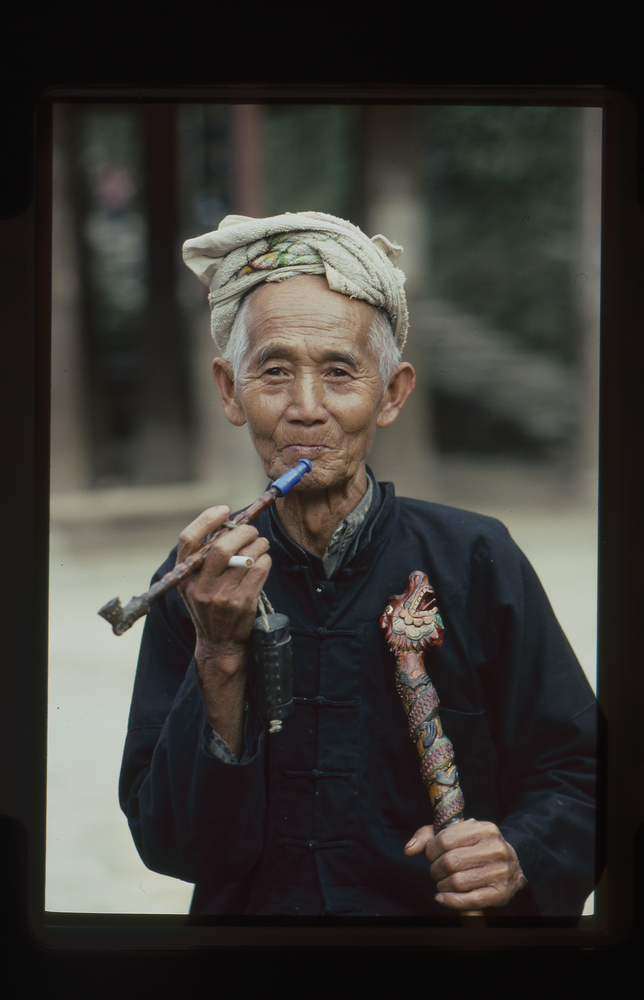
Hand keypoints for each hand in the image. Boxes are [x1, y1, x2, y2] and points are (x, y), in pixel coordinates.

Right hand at [176, 505, 271, 660]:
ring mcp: (221, 596)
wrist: (218, 642)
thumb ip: (203, 556)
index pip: (188, 540)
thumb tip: (226, 523)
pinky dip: (265, 559)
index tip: (225, 509)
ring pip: (244, 556)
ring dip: (258, 544)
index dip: (207, 519)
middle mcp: (200, 586)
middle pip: (221, 546)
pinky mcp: (242, 603)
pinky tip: (263, 560)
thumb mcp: (194, 583)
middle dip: (242, 531)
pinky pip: (259, 569)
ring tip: (260, 544)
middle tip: (251, 530)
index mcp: (184, 576)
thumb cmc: (208, 605)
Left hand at [404, 818, 527, 910]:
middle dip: (435, 869)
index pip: (445, 839)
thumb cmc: (478, 846)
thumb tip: (409, 849)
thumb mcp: (458, 832)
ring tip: (442, 883)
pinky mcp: (499, 893)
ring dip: (442, 886)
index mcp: (483, 829)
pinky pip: (469, 900)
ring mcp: (499, 871)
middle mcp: (494, 848)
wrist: (516, 863)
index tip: (431, 855)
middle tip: (436, 871)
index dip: (431, 850)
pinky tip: (442, 898)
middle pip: (449, 862)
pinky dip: (450, 901)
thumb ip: (429, 836)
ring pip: (457, 882)